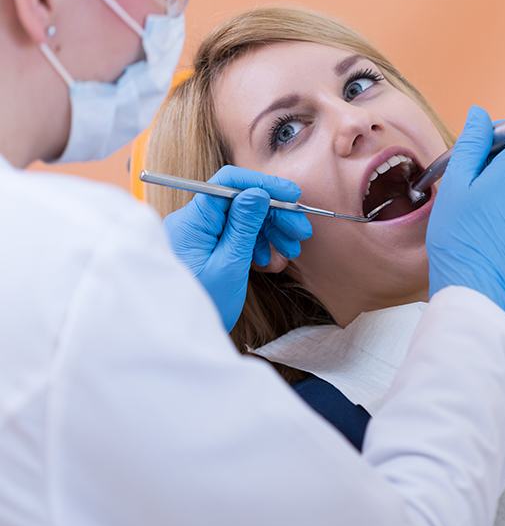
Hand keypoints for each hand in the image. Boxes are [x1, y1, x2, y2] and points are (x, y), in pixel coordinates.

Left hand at [164, 166, 311, 330]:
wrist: (182, 341)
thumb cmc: (203, 306)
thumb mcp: (229, 266)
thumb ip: (243, 226)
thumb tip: (258, 192)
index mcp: (192, 221)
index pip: (228, 184)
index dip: (263, 184)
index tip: (292, 195)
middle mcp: (193, 222)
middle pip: (239, 201)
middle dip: (273, 213)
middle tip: (300, 231)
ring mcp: (200, 235)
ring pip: (242, 219)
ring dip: (270, 231)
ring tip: (290, 252)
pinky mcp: (207, 248)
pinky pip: (236, 236)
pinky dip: (257, 245)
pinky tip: (269, 261)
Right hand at [426, 105, 504, 312]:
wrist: (474, 292)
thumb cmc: (459, 237)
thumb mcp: (456, 185)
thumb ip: (472, 144)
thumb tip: (481, 115)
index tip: (483, 148)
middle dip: (497, 169)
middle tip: (466, 189)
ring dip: (501, 196)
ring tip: (473, 218)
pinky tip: (485, 236)